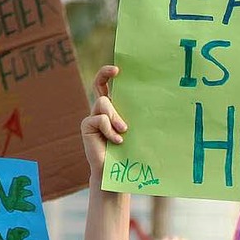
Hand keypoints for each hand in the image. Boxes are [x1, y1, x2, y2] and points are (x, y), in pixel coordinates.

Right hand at [81, 65, 126, 180]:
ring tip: (124, 132)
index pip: (103, 85)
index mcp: (111, 109)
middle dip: (107, 81)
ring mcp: (92, 118)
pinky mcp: (87, 126)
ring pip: (103, 104)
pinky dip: (110, 130)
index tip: (117, 69)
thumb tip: (152, 103)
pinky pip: (100, 119)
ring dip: (116, 117)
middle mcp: (100, 111)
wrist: (116, 170)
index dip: (106, 74)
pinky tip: (117, 141)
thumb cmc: (129, 150)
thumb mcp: (134, 130)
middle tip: (118, 80)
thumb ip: (134, 117)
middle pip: (100, 90)